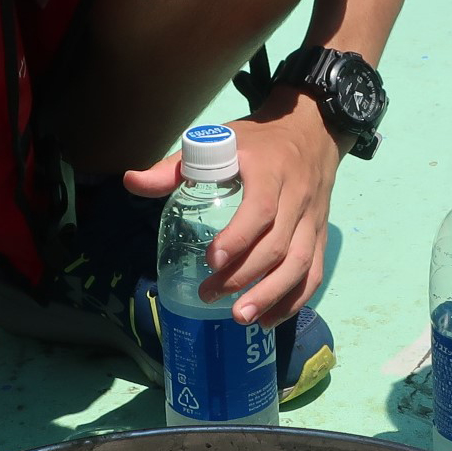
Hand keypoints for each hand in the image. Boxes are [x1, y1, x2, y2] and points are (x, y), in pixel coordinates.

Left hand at [128, 93, 340, 330]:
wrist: (311, 132)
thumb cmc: (257, 143)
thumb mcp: (218, 143)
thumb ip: (175, 167)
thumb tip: (131, 182)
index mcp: (270, 170)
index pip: (261, 209)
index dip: (239, 238)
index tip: (211, 261)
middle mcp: (297, 196)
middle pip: (279, 245)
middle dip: (244, 276)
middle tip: (209, 295)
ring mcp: (313, 219)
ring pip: (300, 263)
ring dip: (271, 295)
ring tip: (240, 317)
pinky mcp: (320, 235)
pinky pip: (314, 272)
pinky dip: (294, 299)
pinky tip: (268, 318)